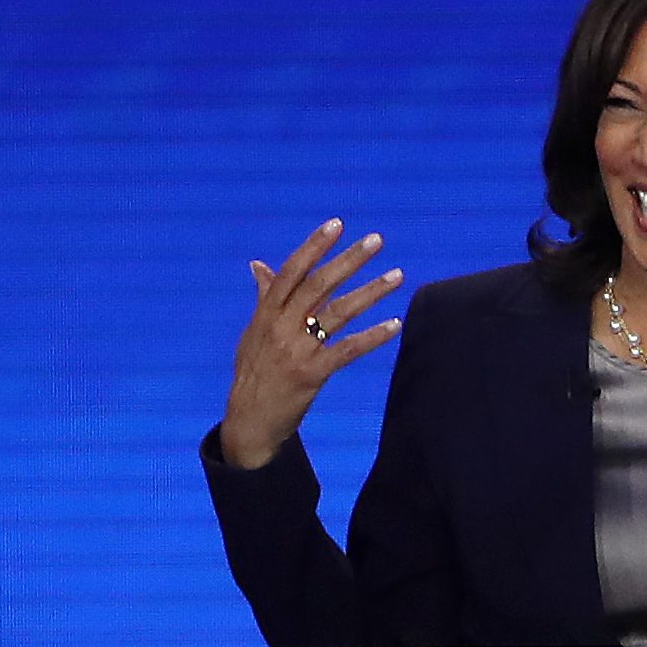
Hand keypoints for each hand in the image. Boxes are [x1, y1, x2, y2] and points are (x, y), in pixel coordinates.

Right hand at [220, 218, 403, 469]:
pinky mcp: (311, 374)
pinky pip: (347, 350)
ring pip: (338, 313)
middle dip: (349, 260)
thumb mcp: (252, 333)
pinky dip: (372, 337)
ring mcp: (296, 350)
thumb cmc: (253, 373)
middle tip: (376, 240)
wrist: (248, 422)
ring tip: (397, 276)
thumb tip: (258, 264)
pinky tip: (394, 324)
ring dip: (370, 292)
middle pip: (319, 285)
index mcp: (266, 314)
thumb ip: (263, 298)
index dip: (314, 246)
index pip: (292, 271)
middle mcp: (280, 327)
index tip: (337, 224)